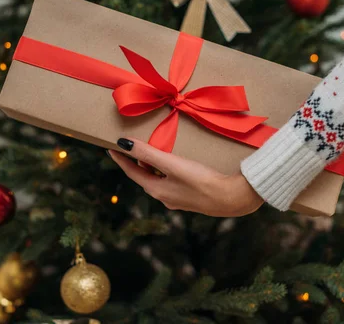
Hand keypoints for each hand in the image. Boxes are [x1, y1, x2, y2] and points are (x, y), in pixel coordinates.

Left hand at [108, 138, 263, 216]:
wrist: (232, 198)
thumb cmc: (201, 180)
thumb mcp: (171, 164)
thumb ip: (147, 153)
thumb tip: (123, 144)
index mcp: (157, 190)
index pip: (132, 172)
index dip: (121, 159)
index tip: (111, 148)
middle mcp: (165, 197)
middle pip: (145, 177)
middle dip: (137, 162)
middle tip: (131, 148)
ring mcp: (179, 199)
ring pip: (160, 180)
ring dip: (154, 166)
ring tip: (153, 152)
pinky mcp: (193, 197)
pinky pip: (173, 182)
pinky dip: (168, 171)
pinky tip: (177, 164)